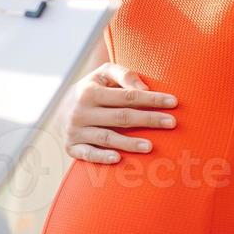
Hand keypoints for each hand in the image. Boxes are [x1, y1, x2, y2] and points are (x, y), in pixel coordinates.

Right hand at [60, 62, 176, 163]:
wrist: (59, 109)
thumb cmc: (92, 89)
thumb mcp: (103, 74)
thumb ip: (124, 75)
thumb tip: (144, 89)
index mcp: (90, 91)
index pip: (127, 96)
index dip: (151, 99)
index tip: (173, 102)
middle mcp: (81, 111)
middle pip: (121, 116)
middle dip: (149, 119)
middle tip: (172, 123)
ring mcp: (75, 130)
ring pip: (107, 137)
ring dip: (129, 143)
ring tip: (150, 146)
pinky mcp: (71, 147)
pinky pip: (88, 154)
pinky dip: (102, 157)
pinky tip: (119, 158)